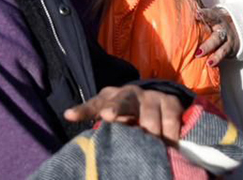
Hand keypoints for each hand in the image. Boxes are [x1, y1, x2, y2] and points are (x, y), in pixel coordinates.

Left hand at [65, 85, 182, 142]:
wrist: (158, 103)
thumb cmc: (129, 117)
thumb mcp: (113, 118)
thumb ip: (100, 126)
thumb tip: (78, 131)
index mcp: (110, 97)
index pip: (94, 105)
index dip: (83, 110)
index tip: (71, 116)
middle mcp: (130, 93)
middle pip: (122, 101)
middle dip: (115, 108)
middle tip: (109, 116)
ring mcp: (151, 96)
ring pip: (149, 119)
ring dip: (150, 136)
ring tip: (151, 148)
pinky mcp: (171, 101)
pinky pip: (170, 121)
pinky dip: (170, 136)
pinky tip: (170, 146)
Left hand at [195, 7, 238, 64]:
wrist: (239, 26)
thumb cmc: (215, 21)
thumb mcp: (210, 14)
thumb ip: (199, 14)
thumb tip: (179, 2)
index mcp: (216, 18)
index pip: (211, 15)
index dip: (204, 15)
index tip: (196, 14)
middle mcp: (222, 29)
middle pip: (216, 37)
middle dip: (208, 45)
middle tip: (198, 52)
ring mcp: (227, 40)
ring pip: (222, 48)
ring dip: (215, 56)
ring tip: (208, 62)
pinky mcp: (230, 49)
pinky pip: (224, 55)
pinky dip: (218, 60)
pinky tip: (210, 65)